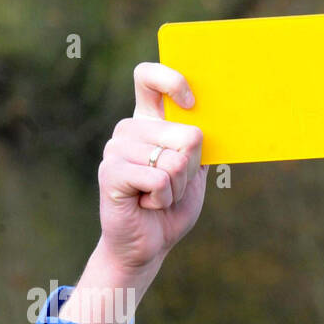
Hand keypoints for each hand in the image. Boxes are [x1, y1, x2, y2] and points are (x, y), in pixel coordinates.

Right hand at [97, 63, 207, 271]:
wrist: (148, 245)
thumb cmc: (171, 208)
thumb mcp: (194, 172)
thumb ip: (199, 145)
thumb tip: (212, 119)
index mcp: (148, 122)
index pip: (149, 78)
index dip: (172, 80)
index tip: (191, 102)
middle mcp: (129, 129)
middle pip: (186, 135)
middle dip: (190, 171)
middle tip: (171, 186)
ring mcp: (116, 149)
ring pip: (175, 162)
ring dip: (176, 189)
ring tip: (157, 197)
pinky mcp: (111, 172)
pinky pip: (159, 179)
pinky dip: (163, 199)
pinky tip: (147, 205)